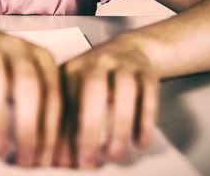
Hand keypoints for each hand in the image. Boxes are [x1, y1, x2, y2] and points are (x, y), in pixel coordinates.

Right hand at [0, 19, 60, 166]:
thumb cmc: (1, 71)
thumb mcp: (23, 85)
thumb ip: (35, 111)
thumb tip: (44, 157)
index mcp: (42, 59)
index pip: (52, 96)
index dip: (50, 129)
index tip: (43, 160)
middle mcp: (20, 47)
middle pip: (28, 85)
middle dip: (28, 126)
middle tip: (24, 160)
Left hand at [55, 35, 159, 167]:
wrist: (129, 49)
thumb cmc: (96, 79)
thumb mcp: (75, 92)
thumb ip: (67, 122)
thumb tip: (61, 159)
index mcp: (72, 68)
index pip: (64, 100)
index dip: (62, 132)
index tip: (64, 161)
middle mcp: (98, 62)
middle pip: (93, 88)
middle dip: (89, 127)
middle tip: (88, 161)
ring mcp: (124, 64)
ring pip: (125, 90)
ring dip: (119, 126)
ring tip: (114, 155)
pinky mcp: (147, 72)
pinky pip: (149, 93)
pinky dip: (145, 119)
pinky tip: (140, 142)